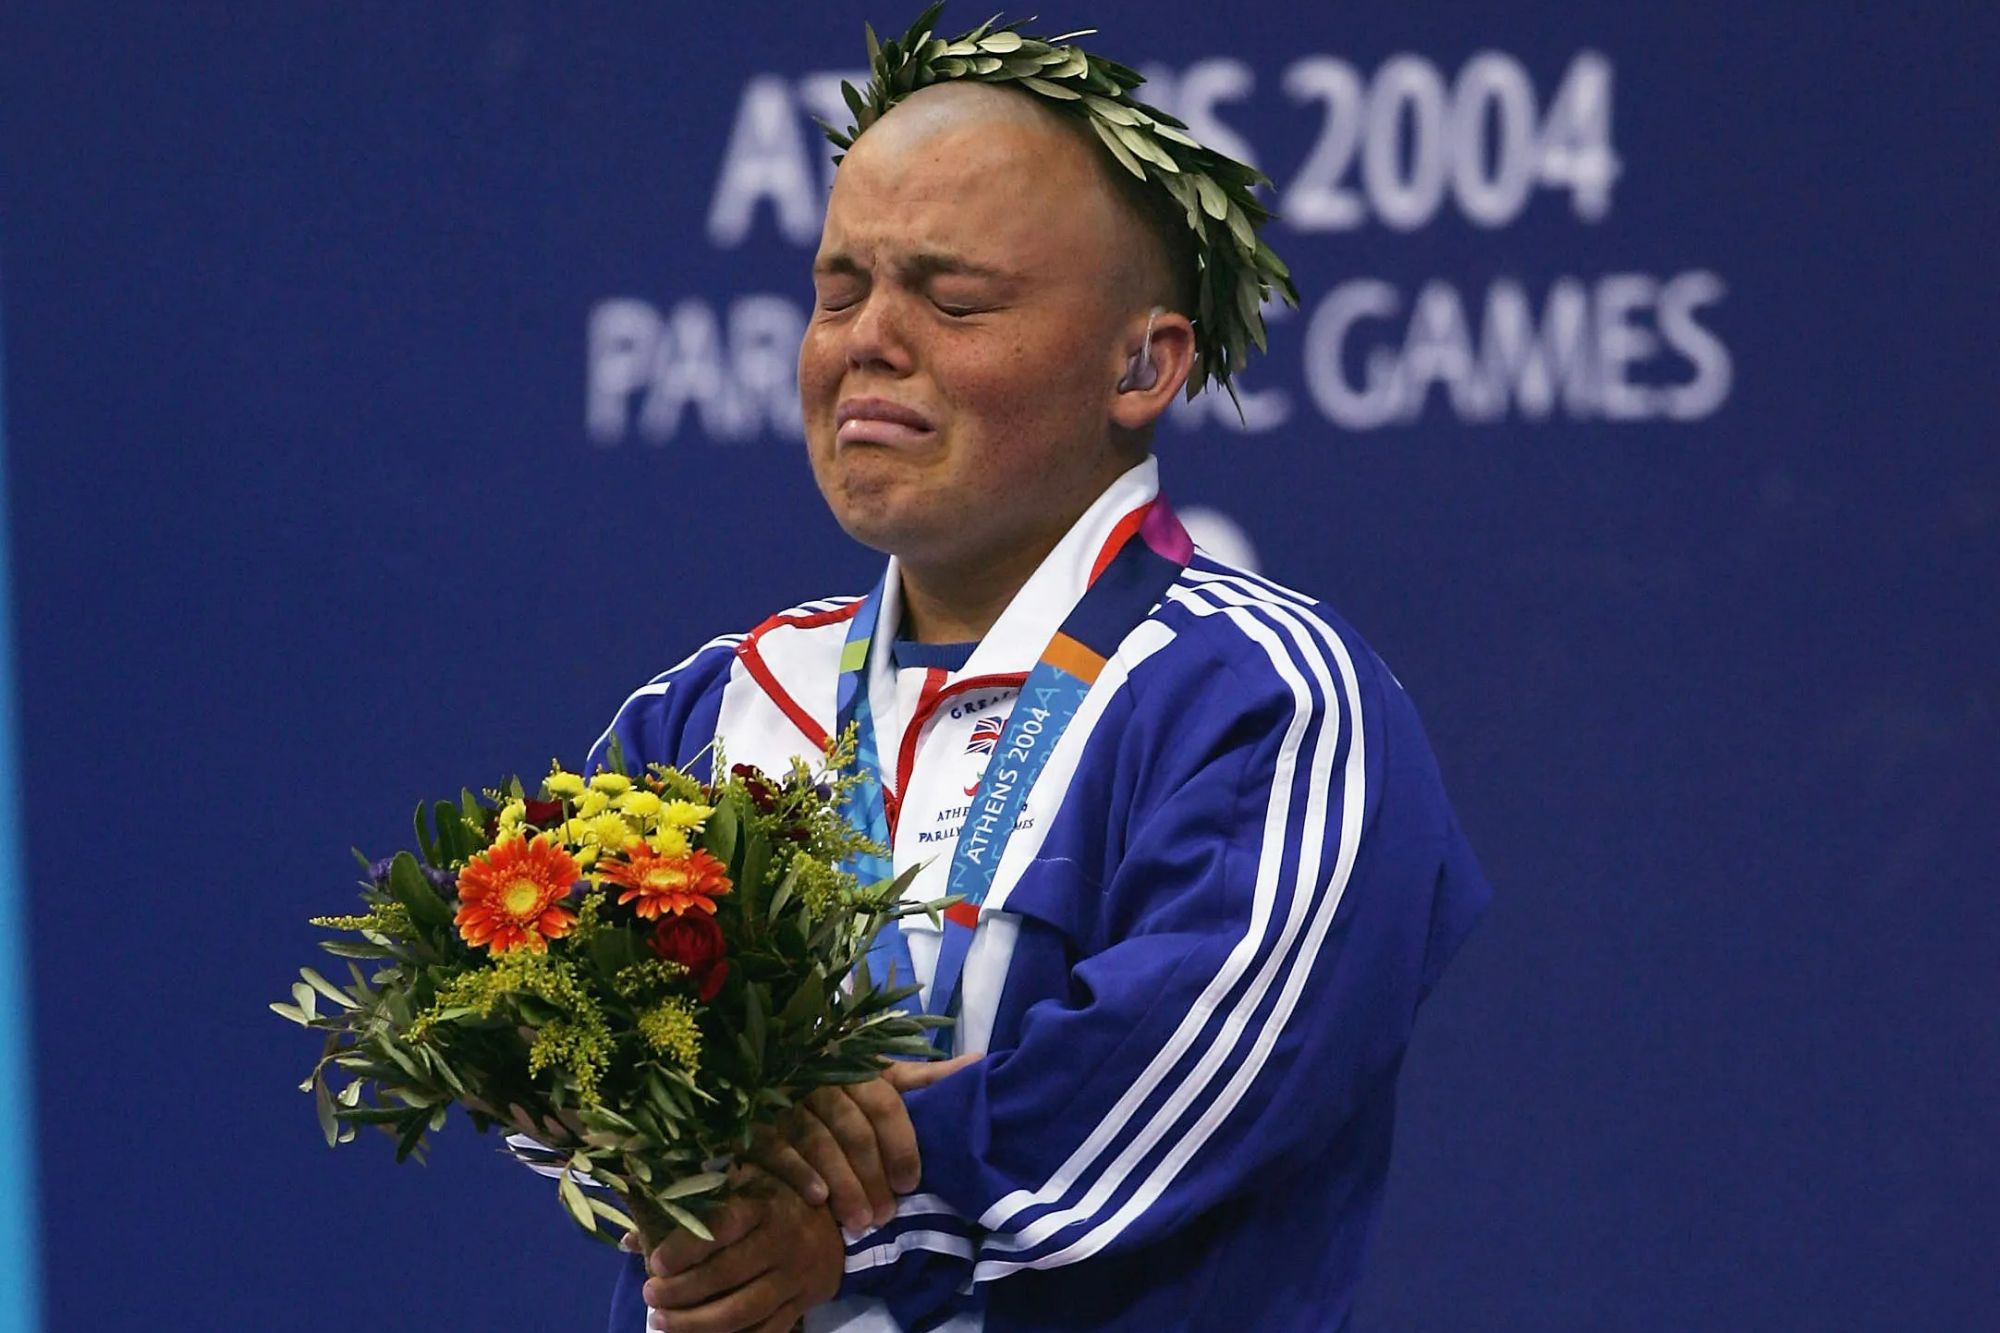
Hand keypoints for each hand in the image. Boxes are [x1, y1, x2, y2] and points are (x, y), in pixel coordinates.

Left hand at [641, 1173, 841, 1332]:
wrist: (841, 1222)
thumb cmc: (777, 1195)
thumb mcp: (740, 1183)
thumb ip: (688, 1206)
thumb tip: (631, 1239)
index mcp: (764, 1204)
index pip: (721, 1227)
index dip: (685, 1249)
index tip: (655, 1263)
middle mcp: (783, 1241)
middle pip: (725, 1276)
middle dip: (680, 1292)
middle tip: (650, 1297)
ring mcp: (794, 1278)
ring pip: (740, 1313)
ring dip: (695, 1325)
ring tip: (662, 1323)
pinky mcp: (802, 1305)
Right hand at [751, 1053, 979, 1231]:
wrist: (776, 1070)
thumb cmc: (843, 1083)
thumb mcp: (884, 1076)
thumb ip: (926, 1077)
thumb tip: (981, 1062)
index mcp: (856, 1068)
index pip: (883, 1103)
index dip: (900, 1144)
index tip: (911, 1183)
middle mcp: (821, 1079)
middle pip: (851, 1128)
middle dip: (871, 1175)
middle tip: (885, 1216)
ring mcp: (785, 1099)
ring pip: (817, 1141)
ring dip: (842, 1183)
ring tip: (859, 1222)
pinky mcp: (756, 1121)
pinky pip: (776, 1147)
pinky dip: (799, 1173)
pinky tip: (817, 1201)